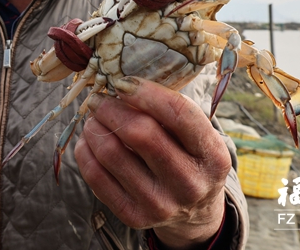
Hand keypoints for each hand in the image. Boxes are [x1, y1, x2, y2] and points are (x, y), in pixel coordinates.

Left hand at [74, 76, 230, 249]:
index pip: (178, 114)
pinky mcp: (133, 217)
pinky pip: (95, 175)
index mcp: (213, 156)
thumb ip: (169, 109)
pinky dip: (86, 149)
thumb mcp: (196, 134)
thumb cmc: (189, 156)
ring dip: (94, 126)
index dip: (145, 92)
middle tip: (99, 98)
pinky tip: (90, 140)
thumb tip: (121, 84)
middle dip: (111, 108)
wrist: (193, 210)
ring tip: (95, 118)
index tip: (121, 81)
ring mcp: (161, 204)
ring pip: (111, 152)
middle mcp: (190, 184)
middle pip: (140, 133)